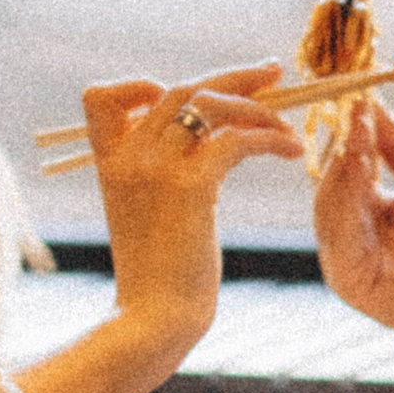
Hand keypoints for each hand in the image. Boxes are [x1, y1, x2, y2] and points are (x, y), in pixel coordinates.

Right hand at [86, 62, 303, 364]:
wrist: (154, 320)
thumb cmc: (158, 277)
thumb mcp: (145, 214)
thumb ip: (159, 174)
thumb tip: (206, 141)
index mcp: (108, 163)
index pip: (102, 96)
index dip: (141, 85)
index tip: (190, 95)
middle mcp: (128, 156)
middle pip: (179, 87)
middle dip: (232, 76)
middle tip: (273, 72)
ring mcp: (155, 167)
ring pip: (210, 103)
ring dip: (258, 107)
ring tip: (287, 126)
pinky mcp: (190, 187)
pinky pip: (237, 139)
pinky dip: (270, 138)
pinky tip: (291, 150)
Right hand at [312, 102, 393, 366]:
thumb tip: (371, 100)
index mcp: (366, 207)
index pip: (347, 162)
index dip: (351, 126)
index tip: (357, 89)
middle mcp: (350, 231)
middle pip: (330, 180)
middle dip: (342, 141)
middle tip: (353, 104)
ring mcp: (345, 256)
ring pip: (328, 204)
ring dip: (342, 164)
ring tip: (358, 128)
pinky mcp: (349, 279)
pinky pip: (338, 234)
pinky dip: (346, 199)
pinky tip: (359, 166)